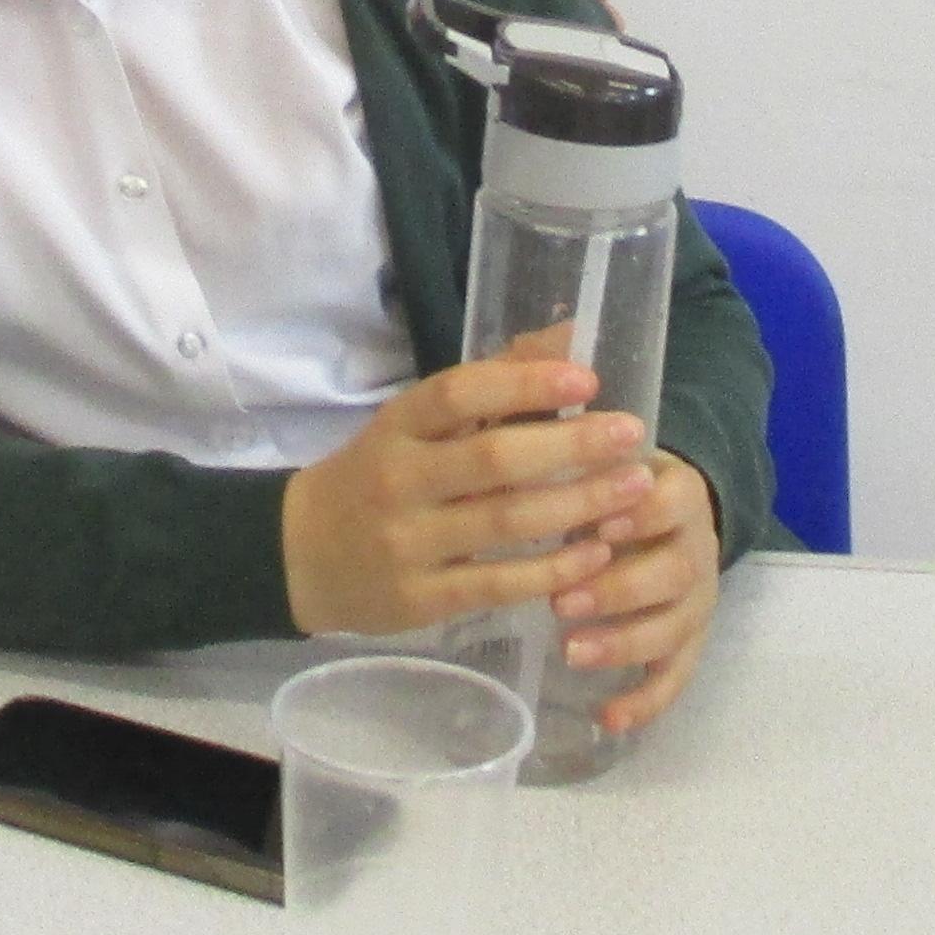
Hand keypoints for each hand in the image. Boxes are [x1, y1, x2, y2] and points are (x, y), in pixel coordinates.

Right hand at [280, 354, 653, 637]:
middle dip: (571, 447)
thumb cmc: (378, 476)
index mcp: (396, 425)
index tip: (588, 382)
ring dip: (578, 505)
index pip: (459, 392)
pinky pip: (496, 584)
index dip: (525, 383)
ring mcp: (406, 542)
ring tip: (634, 490)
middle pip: (493, 458)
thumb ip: (494, 383)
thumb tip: (572, 335)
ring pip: (504, 521)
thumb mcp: (418, 424)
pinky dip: (551, 569)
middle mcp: (397, 479)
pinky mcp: (418, 599)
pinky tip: (595, 555)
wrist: (300, 555)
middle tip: (633, 436)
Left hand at [564, 450, 722, 733]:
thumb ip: (562, 427)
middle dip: (619, 588)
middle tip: (563, 600)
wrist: (661, 508)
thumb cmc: (607, 473)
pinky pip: (673, 677)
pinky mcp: (685, 640)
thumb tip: (516, 389)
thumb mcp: (591, 443)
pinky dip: (645, 700)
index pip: (673, 501)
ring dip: (624, 642)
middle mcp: (696, 545)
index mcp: (676, 490)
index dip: (639, 516)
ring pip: (674, 629)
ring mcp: (694, 598)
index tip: (596, 525)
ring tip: (570, 651)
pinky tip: (607, 717)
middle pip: (676, 572)